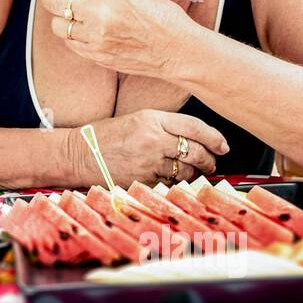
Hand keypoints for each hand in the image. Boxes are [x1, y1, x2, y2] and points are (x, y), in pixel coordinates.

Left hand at [42, 0, 194, 78]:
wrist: (178, 51)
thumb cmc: (163, 17)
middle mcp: (100, 14)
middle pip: (56, 2)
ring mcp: (96, 38)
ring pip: (59, 26)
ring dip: (59, 18)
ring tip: (67, 16)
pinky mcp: (97, 56)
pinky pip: (71, 44)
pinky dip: (71, 36)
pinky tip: (79, 31)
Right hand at [65, 110, 228, 187]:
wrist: (79, 154)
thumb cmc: (104, 137)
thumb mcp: (135, 120)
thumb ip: (164, 126)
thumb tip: (193, 139)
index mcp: (151, 119)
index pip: (195, 127)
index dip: (214, 138)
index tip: (223, 145)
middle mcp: (153, 139)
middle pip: (196, 151)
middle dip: (209, 160)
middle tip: (210, 162)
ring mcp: (148, 162)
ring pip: (186, 171)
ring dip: (194, 174)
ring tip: (192, 172)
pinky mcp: (143, 180)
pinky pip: (170, 184)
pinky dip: (176, 184)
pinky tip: (173, 180)